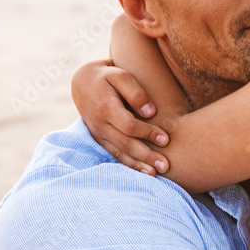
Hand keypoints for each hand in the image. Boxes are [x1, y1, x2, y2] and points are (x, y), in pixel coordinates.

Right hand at [70, 59, 170, 174]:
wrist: (83, 82)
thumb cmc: (108, 77)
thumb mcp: (121, 75)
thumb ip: (136, 92)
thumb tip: (151, 113)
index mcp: (105, 107)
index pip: (128, 125)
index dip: (147, 133)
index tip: (166, 139)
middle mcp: (99, 124)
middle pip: (125, 144)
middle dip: (146, 156)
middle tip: (165, 166)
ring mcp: (98, 134)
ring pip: (119, 153)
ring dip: (138, 165)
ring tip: (155, 174)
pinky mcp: (99, 139)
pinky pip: (114, 154)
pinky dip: (128, 164)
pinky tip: (143, 172)